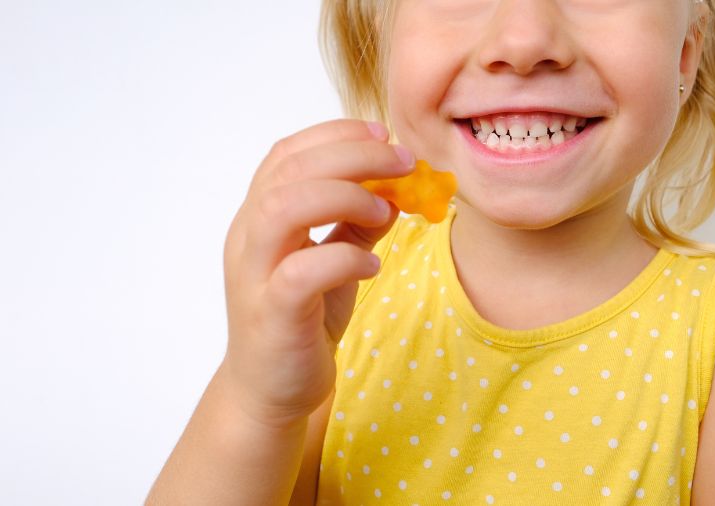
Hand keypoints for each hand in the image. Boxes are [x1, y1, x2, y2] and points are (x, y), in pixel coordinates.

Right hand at [220, 119, 412, 427]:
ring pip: (282, 208)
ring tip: (384, 210)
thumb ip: (356, 226)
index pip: (286, 155)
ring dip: (342, 196)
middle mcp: (248, 239)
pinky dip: (343, 258)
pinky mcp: (272, 314)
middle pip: (289, 171)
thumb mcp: (334, 263)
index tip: (382, 134)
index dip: (334, 135)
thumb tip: (394, 192)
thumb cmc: (301, 322)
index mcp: (259, 218)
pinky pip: (300, 272)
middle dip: (352, 156)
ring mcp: (255, 276)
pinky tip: (371, 265)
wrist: (271, 393)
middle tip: (404, 163)